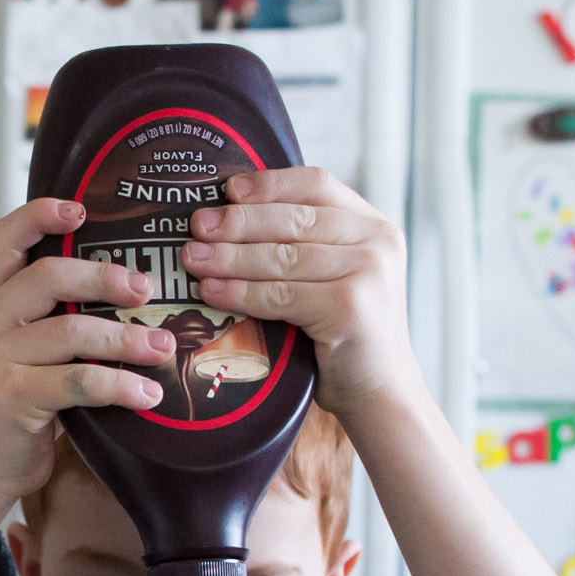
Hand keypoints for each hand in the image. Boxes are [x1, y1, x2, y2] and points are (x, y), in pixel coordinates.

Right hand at [0, 197, 175, 575]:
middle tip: (147, 291)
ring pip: (71, 331)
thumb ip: (54, 317)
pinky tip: (149, 395)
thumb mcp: (25, 350)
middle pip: (48, 276)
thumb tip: (130, 286)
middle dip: (106, 278)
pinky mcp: (11, 399)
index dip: (40, 215)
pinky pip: (79, 382)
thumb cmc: (16, 406)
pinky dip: (121, 386)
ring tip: (164, 349)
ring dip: (127, 340)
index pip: (4, 238)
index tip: (82, 210)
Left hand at [184, 167, 421, 418]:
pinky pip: (282, 294)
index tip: (227, 189)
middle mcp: (377, 241)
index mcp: (372, 224)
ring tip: (194, 259)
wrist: (380, 391)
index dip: (269, 184)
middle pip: (294, 219)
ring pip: (283, 256)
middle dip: (239, 222)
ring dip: (231, 257)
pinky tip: (213, 292)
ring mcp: (368, 272)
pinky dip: (242, 292)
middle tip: (197, 226)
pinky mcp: (351, 307)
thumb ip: (303, 244)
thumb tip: (227, 217)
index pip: (316, 184)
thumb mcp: (334, 275)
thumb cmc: (344, 333)